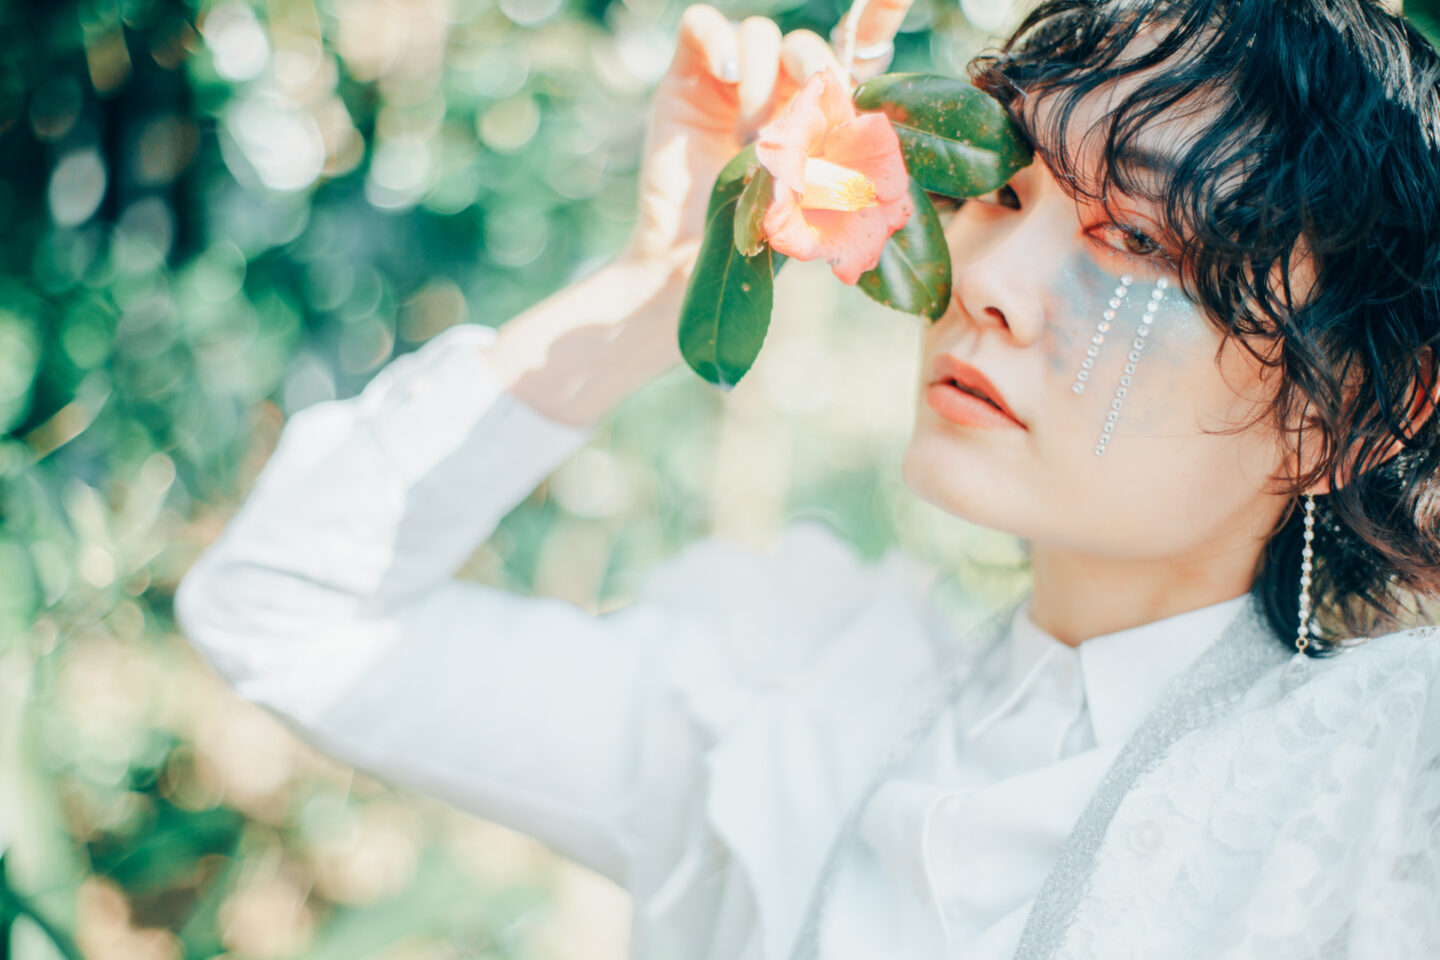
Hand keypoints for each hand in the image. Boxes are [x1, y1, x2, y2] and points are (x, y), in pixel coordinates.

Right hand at [624, 0, 915, 271]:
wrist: (689, 258)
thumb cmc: (754, 239)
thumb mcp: (814, 202)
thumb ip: (844, 165)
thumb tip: (880, 137)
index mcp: (817, 112)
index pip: (854, 51)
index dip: (878, 14)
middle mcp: (777, 87)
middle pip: (805, 44)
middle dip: (813, 70)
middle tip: (809, 114)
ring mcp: (730, 80)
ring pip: (757, 34)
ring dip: (760, 83)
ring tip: (750, 140)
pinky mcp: (686, 77)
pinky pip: (700, 25)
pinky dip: (716, 40)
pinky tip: (727, 75)